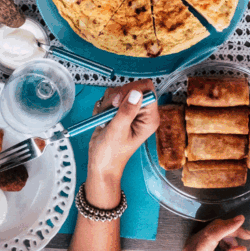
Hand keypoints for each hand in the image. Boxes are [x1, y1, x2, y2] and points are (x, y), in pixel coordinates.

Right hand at [85, 81, 157, 206]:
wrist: (100, 164)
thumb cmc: (111, 154)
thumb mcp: (118, 132)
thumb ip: (126, 111)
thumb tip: (136, 93)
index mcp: (149, 118)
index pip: (147, 89)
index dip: (132, 90)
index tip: (119, 102)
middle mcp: (142, 112)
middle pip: (132, 87)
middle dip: (117, 97)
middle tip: (110, 112)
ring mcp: (130, 110)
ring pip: (118, 91)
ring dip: (108, 103)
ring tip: (105, 119)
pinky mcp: (119, 111)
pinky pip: (110, 97)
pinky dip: (103, 106)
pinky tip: (102, 119)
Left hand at [174, 217, 249, 250]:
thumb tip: (241, 249)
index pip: (211, 236)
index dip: (227, 227)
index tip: (240, 220)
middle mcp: (191, 248)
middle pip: (214, 228)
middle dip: (233, 228)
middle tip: (248, 236)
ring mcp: (190, 243)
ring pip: (212, 228)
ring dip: (228, 232)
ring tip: (236, 248)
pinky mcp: (193, 242)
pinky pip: (210, 232)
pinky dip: (222, 235)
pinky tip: (228, 247)